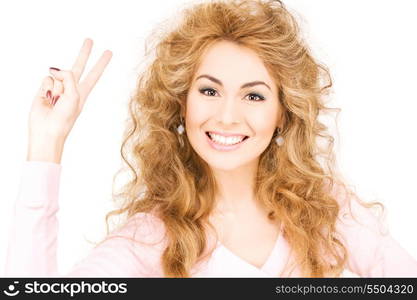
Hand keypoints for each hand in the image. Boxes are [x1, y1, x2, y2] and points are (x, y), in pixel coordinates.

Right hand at [27, 38, 111, 162]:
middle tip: (90, 40)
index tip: (108, 52)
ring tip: (56, 101)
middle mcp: (72, 88)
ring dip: (57, 88)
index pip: (94, 74)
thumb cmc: (64, 118)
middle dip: (84, 53)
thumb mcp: (74, 96)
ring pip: (58, 75)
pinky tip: (47, 98)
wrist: (47, 130)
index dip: (101, 63)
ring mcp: (58, 87)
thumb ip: (68, 77)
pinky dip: (47, 88)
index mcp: (83, 92)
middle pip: (79, 66)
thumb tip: (54, 69)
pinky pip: (46, 79)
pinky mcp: (45, 88)